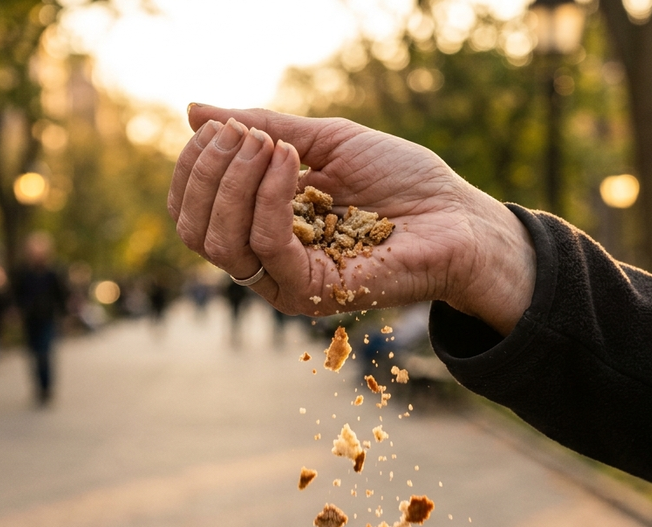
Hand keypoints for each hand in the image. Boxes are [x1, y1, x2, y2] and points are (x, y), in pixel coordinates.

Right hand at [167, 105, 534, 334]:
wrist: (459, 217)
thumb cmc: (402, 180)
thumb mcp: (326, 140)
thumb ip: (265, 128)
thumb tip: (194, 111)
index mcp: (261, 224)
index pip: (193, 208)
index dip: (194, 165)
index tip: (221, 126)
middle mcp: (265, 258)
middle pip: (195, 228)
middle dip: (209, 171)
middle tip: (243, 134)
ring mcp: (286, 279)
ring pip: (220, 240)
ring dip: (235, 181)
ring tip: (270, 145)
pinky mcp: (312, 290)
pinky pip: (268, 247)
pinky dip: (269, 198)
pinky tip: (292, 163)